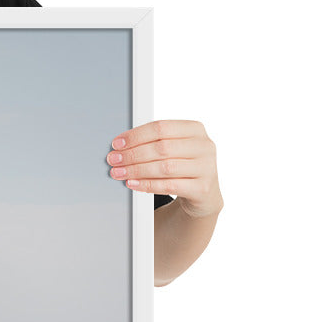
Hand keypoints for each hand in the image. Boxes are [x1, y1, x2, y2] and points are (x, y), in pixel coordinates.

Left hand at [107, 119, 221, 218]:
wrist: (204, 194)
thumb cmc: (183, 167)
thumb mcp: (174, 149)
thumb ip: (153, 143)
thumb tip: (120, 146)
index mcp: (195, 129)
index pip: (161, 127)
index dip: (136, 135)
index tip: (117, 144)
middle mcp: (204, 146)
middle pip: (161, 147)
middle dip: (132, 154)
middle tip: (113, 160)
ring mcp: (206, 167)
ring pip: (164, 167)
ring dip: (136, 170)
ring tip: (118, 173)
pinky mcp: (202, 188)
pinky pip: (169, 186)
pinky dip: (147, 185)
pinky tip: (132, 183)